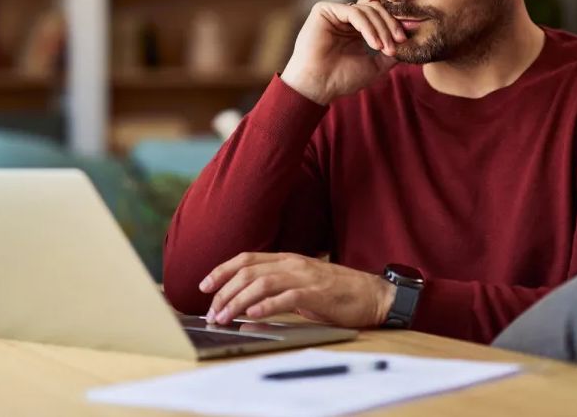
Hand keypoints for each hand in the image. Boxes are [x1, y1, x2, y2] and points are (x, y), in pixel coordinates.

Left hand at [198, 252, 396, 328]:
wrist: (373, 295)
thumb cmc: (337, 292)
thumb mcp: (302, 284)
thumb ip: (278, 287)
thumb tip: (247, 302)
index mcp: (287, 259)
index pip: (246, 259)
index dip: (222, 270)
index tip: (204, 285)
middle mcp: (292, 263)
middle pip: (248, 271)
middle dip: (224, 291)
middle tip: (211, 311)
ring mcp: (305, 277)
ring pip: (261, 283)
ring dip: (238, 301)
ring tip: (224, 317)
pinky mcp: (317, 293)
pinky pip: (286, 297)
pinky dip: (266, 306)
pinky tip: (252, 316)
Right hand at [279, 0, 404, 104]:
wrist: (318, 86)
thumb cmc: (341, 79)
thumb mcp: (374, 66)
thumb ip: (390, 54)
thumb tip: (410, 44)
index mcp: (354, 29)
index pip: (379, 16)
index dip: (393, 25)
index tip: (404, 41)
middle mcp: (344, 18)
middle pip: (375, 9)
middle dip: (390, 25)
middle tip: (398, 42)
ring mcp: (334, 13)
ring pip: (366, 9)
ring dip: (380, 28)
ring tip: (384, 47)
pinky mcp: (324, 10)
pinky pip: (353, 11)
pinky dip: (367, 26)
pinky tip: (373, 43)